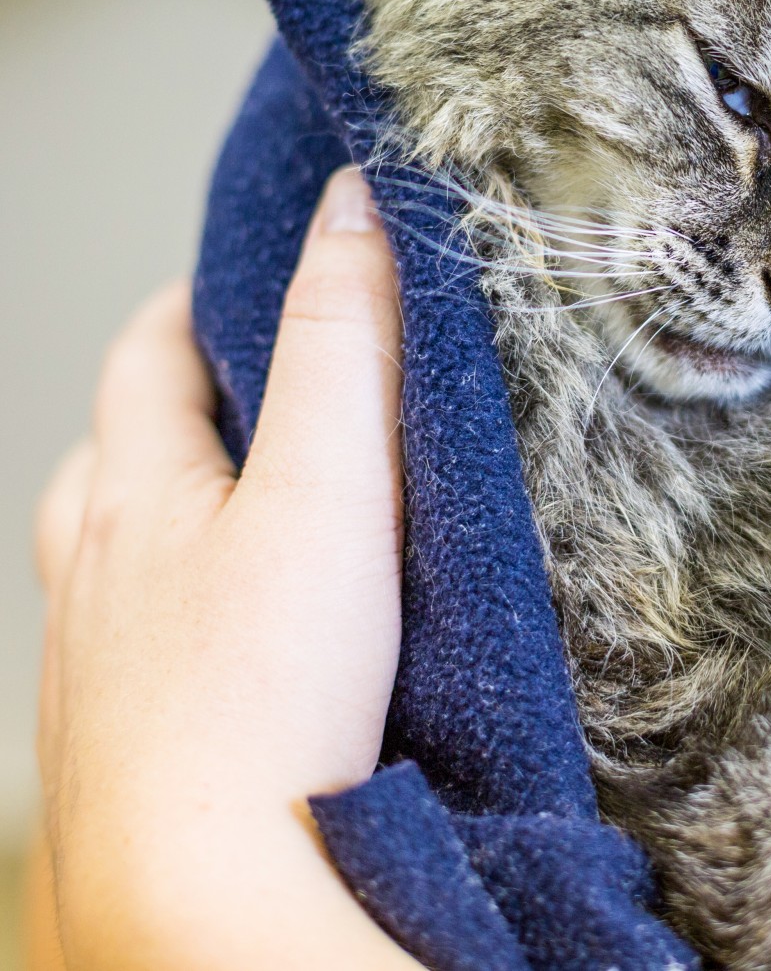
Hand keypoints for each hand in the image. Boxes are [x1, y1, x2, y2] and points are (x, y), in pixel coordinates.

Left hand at [31, 167, 419, 970]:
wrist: (203, 890)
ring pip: (101, 558)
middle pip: (107, 456)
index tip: (236, 279)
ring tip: (226, 507)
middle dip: (166, 405)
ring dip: (151, 512)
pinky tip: (224, 646)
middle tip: (245, 384)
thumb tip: (355, 204)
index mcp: (135, 496)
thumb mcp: (329, 489)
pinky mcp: (121, 749)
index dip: (187, 308)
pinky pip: (124, 648)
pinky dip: (165, 612)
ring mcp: (94, 670)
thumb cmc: (264, 689)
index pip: (143, 361)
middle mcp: (91, 575)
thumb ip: (346, 342)